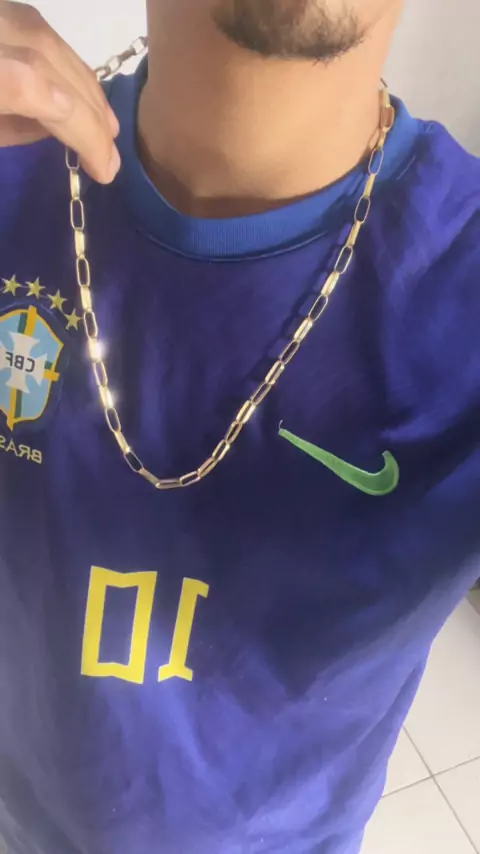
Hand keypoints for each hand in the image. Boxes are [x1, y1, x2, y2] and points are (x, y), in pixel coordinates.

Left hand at [0, 0, 119, 182]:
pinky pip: (38, 29)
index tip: (101, 166)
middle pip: (45, 62)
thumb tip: (56, 126)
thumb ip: (12, 129)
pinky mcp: (0, 11)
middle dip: (89, 116)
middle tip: (110, 160)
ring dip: (86, 89)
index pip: (27, 85)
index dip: (75, 124)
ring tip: (108, 130)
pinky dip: (66, 63)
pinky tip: (83, 94)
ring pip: (47, 41)